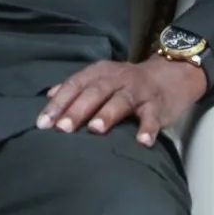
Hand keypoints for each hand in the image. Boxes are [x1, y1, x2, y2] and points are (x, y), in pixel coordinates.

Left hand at [38, 55, 206, 144]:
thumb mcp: (101, 78)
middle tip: (62, 129)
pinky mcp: (157, 105)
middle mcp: (117, 79)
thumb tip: (49, 96)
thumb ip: (76, 87)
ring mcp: (138, 91)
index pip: (74, 85)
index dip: (58, 104)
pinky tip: (142, 142)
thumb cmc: (128, 83)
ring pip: (121, 101)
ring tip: (95, 130)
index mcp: (99, 73)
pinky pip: (152, 117)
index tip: (43, 123)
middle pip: (95, 92)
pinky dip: (147, 128)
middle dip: (77, 110)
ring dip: (107, 114)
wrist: (170, 74)